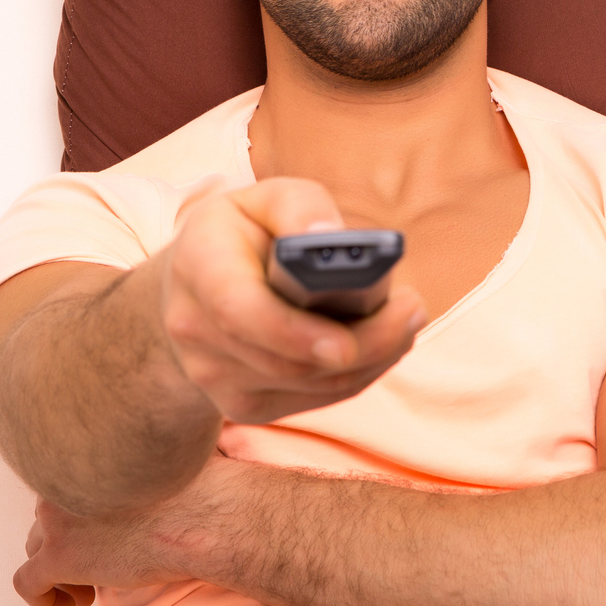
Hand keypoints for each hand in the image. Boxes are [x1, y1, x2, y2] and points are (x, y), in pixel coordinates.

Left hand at [12, 455, 244, 605]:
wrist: (208, 517)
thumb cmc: (205, 488)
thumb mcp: (169, 454)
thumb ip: (145, 458)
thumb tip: (165, 450)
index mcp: (87, 454)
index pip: (64, 481)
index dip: (82, 512)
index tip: (104, 531)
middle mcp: (63, 481)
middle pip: (48, 516)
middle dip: (71, 540)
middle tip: (102, 561)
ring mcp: (57, 519)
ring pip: (36, 547)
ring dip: (60, 570)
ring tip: (89, 591)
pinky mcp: (60, 557)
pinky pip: (28, 584)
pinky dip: (42, 600)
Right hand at [157, 179, 425, 423]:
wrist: (193, 289)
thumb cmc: (243, 233)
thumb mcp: (266, 199)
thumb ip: (301, 208)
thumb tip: (333, 237)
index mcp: (199, 266)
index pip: (240, 312)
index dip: (294, 334)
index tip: (347, 342)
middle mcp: (195, 329)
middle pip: (289, 361)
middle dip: (364, 343)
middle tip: (412, 310)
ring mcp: (213, 376)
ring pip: (310, 385)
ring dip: (371, 359)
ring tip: (406, 321)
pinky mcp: (240, 405)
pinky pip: (313, 400)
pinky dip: (357, 375)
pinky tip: (381, 345)